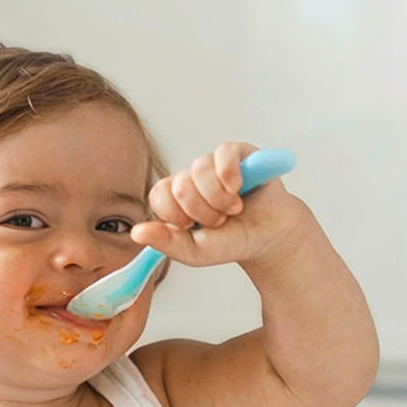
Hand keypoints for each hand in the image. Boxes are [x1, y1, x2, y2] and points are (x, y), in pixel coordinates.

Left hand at [136, 141, 309, 268]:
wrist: (270, 237)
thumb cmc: (233, 240)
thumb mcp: (197, 252)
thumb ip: (167, 243)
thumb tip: (136, 233)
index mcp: (177, 198)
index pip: (158, 195)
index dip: (176, 215)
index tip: (194, 227)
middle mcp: (192, 177)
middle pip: (180, 185)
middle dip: (202, 212)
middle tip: (220, 221)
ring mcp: (214, 164)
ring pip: (200, 170)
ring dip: (218, 199)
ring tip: (234, 209)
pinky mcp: (239, 153)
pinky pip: (224, 153)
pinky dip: (228, 174)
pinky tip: (237, 188)